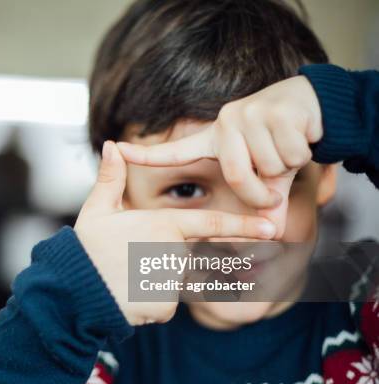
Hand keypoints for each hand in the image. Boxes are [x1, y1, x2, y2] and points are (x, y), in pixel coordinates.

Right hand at [74, 141, 277, 325]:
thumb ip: (112, 178)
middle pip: (188, 255)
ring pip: (176, 279)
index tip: (271, 227)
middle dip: (171, 259)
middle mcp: (176, 253)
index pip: (212, 223)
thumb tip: (111, 145)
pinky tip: (127, 295)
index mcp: (165, 225)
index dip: (243, 225)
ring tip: (125, 277)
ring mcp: (173, 282)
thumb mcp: (98, 209)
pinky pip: (166, 301)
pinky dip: (150, 299)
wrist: (76, 292)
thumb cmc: (87, 248)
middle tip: (135, 262)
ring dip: (156, 279)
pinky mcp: (166, 307)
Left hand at [116, 75, 321, 237]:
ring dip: (289, 168)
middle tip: (276, 189)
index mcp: (215, 140)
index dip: (147, 155)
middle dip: (262, 193)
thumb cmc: (283, 141)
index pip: (176, 152)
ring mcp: (248, 114)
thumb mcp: (269, 174)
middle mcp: (225, 123)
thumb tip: (267, 231)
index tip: (116, 149)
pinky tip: (303, 134)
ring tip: (289, 146)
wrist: (316, 104)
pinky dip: (304, 152)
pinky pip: (291, 153)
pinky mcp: (274, 110)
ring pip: (270, 167)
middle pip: (236, 176)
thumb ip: (264, 201)